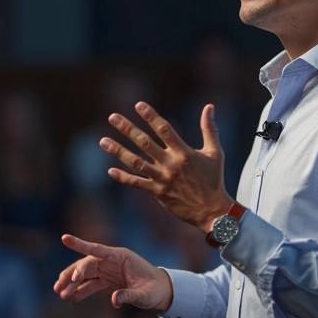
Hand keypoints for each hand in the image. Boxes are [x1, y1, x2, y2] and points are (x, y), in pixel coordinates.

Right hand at [53, 234, 173, 310]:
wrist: (161, 292)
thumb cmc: (155, 290)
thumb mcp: (145, 295)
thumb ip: (130, 295)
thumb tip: (114, 300)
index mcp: (121, 256)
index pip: (97, 249)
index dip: (80, 244)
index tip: (64, 238)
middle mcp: (112, 261)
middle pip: (87, 264)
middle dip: (72, 274)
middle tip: (60, 286)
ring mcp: (108, 271)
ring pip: (86, 274)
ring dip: (72, 283)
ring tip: (61, 294)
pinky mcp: (107, 281)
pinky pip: (90, 284)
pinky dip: (80, 291)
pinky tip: (70, 298)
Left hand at [99, 102, 233, 232]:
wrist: (212, 211)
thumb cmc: (214, 179)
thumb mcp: (215, 152)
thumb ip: (209, 129)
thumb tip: (209, 106)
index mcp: (184, 152)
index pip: (164, 130)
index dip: (151, 116)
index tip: (138, 105)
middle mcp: (170, 164)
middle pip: (144, 143)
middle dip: (127, 128)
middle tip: (112, 117)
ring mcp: (162, 179)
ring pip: (136, 163)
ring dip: (118, 151)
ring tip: (102, 141)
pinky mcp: (158, 193)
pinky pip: (137, 184)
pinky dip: (123, 178)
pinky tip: (110, 171)